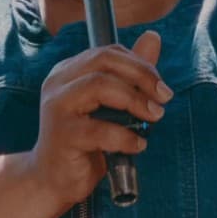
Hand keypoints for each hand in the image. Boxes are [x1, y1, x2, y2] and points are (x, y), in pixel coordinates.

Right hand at [27, 30, 172, 206]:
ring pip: (99, 86)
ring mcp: (57, 109)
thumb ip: (130, 73)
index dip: (139, 64)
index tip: (160, 86)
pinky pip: (100, 130)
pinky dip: (126, 136)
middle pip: (103, 62)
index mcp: (67, 72)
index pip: (107, 52)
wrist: (52, 180)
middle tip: (164, 97)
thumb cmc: (84, 142)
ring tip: (154, 117)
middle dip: (141, 76)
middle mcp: (58, 84)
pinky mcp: (62, 136)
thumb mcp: (109, 104)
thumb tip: (153, 37)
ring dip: (135, 100)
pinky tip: (138, 145)